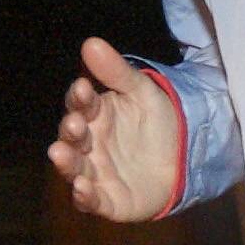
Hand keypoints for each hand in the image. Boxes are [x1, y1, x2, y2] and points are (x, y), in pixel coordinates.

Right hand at [48, 36, 181, 221]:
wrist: (184, 159)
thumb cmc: (156, 122)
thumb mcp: (142, 93)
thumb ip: (118, 72)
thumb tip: (91, 42)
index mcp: (95, 115)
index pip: (81, 104)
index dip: (80, 98)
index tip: (84, 88)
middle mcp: (89, 145)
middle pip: (73, 138)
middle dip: (71, 131)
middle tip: (76, 124)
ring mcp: (96, 174)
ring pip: (75, 169)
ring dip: (67, 163)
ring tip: (59, 153)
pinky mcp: (109, 201)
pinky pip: (92, 201)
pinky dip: (84, 196)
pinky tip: (81, 188)